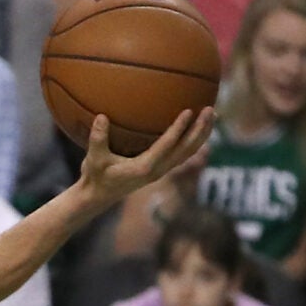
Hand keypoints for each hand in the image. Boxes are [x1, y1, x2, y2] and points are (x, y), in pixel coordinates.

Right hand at [73, 108, 216, 205]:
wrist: (98, 197)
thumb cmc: (95, 176)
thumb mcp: (93, 159)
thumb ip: (97, 139)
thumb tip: (101, 116)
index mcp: (145, 168)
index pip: (167, 146)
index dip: (179, 129)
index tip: (189, 111)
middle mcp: (158, 170)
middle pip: (187, 149)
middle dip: (200, 130)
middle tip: (209, 109)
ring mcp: (162, 171)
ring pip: (189, 152)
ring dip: (202, 134)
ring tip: (212, 114)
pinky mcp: (161, 169)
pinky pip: (183, 153)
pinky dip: (194, 139)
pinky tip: (198, 126)